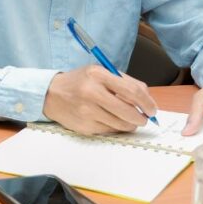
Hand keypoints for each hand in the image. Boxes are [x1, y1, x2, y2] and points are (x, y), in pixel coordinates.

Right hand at [42, 65, 157, 134]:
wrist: (51, 94)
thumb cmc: (80, 82)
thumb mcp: (99, 72)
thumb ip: (124, 82)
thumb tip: (147, 99)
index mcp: (98, 75)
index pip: (132, 91)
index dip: (147, 103)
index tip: (152, 109)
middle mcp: (92, 93)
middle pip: (129, 112)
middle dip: (141, 118)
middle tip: (143, 118)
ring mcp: (87, 111)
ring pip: (121, 125)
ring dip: (129, 124)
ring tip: (126, 118)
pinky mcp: (85, 126)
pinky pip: (110, 131)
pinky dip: (114, 127)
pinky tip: (108, 119)